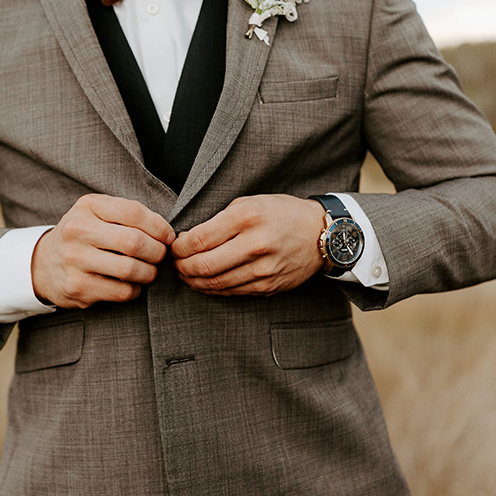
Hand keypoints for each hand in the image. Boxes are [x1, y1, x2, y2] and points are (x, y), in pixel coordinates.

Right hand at [32, 194, 175, 308]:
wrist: (43, 264)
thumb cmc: (83, 236)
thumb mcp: (97, 213)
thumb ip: (127, 215)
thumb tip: (167, 233)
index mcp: (87, 207)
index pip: (133, 212)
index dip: (159, 227)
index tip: (167, 237)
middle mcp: (77, 231)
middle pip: (134, 242)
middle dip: (157, 252)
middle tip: (160, 256)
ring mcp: (74, 260)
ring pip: (130, 269)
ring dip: (149, 273)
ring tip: (148, 271)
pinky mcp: (77, 287)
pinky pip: (122, 291)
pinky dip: (135, 290)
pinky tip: (132, 284)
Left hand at [171, 194, 325, 296]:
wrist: (320, 234)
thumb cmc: (281, 214)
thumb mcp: (249, 203)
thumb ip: (219, 220)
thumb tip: (188, 239)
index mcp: (247, 217)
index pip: (199, 240)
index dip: (180, 248)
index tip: (175, 246)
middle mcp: (255, 244)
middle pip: (203, 265)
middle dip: (182, 267)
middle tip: (176, 264)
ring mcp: (263, 269)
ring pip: (215, 283)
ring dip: (194, 281)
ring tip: (187, 274)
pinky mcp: (268, 286)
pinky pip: (232, 292)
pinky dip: (214, 289)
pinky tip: (206, 283)